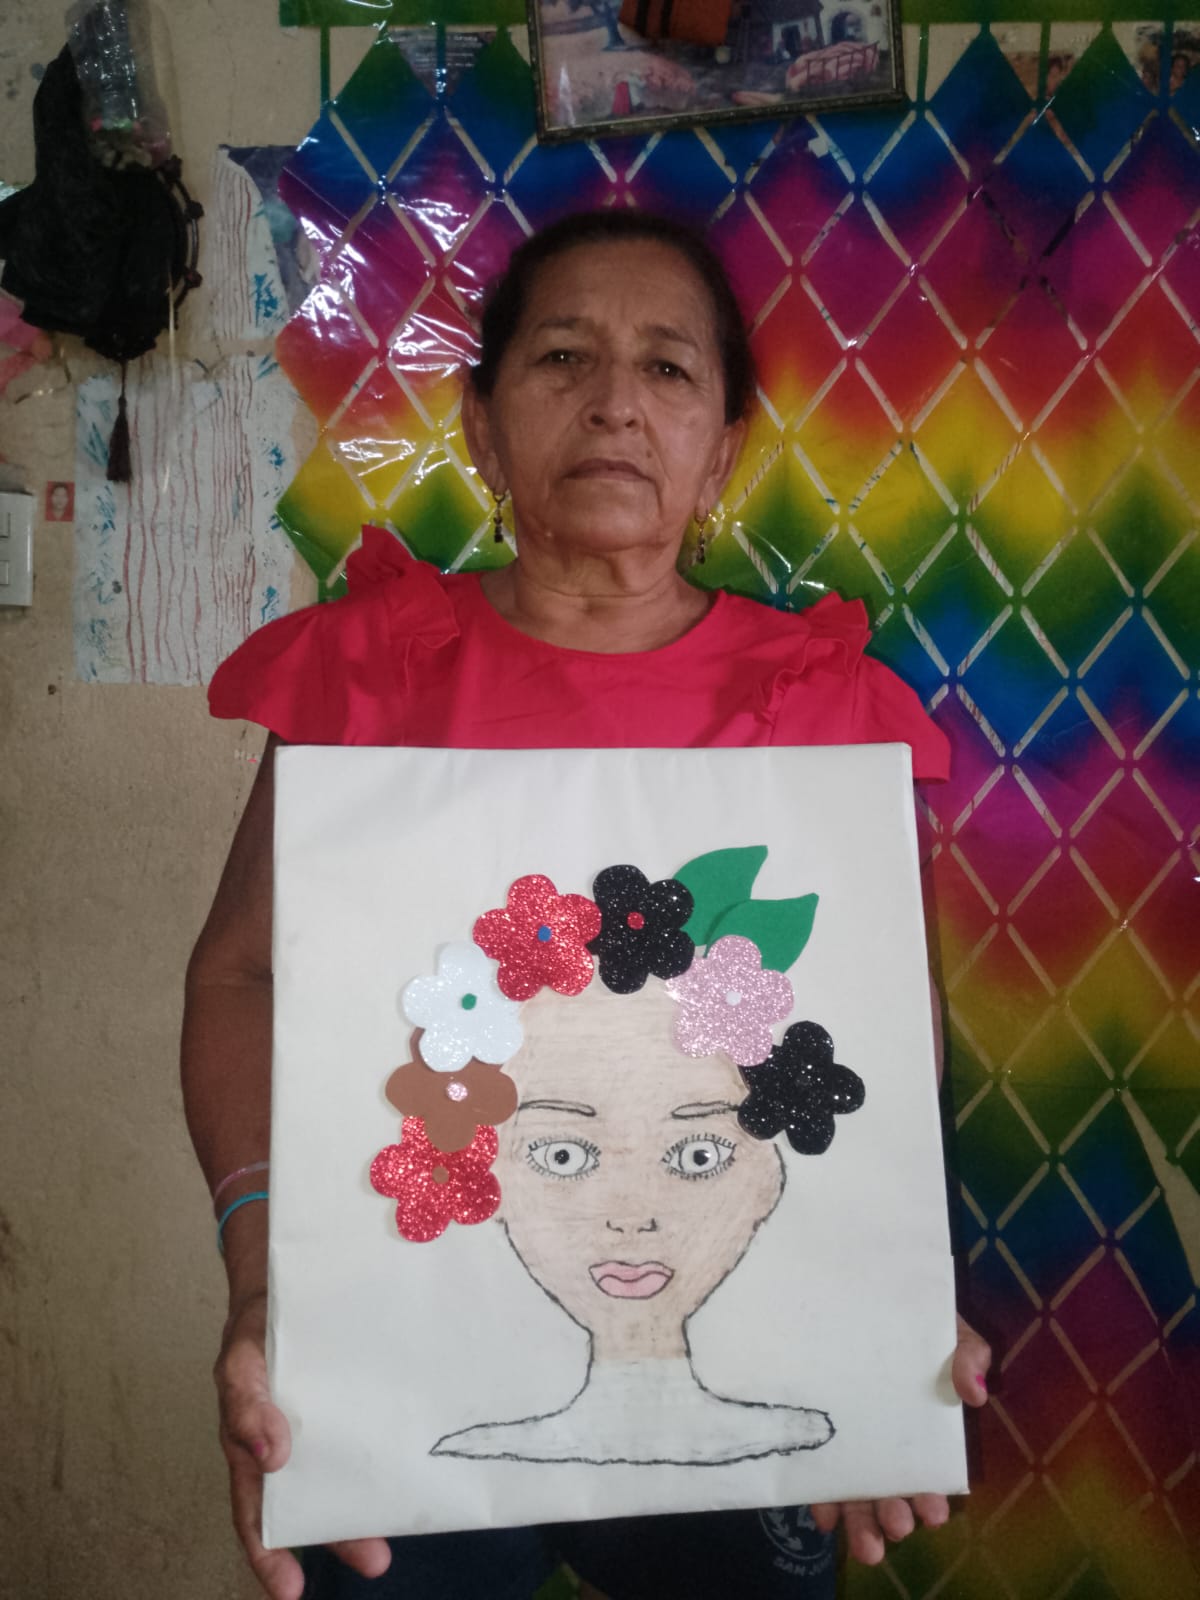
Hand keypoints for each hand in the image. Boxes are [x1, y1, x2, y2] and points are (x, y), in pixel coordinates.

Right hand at [216, 1289, 392, 1599]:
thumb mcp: (240, 1362)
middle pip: (311, 1502)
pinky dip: (387, 1452)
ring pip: (346, 1473)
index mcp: (255, 1445)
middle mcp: (291, 1443)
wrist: (284, 1277)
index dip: (270, 1553)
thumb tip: (271, 1458)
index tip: (290, 1592)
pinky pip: (370, 1432)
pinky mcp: (356, 1400)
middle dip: (340, 1535)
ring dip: (370, 1500)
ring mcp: (326, 1424)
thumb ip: (247, 1406)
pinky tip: (413, 1459)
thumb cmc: (256, 1327)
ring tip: (403, 1523)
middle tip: (376, 1560)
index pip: (257, 1510)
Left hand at [811, 1314, 991, 1564]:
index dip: (931, 1497)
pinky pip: (817, 1477)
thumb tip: (976, 1391)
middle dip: (896, 1518)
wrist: (861, 1290)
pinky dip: (822, 1502)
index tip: (934, 1509)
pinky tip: (825, 1513)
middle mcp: (884, 1448)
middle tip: (899, 1524)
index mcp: (919, 1433)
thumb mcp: (948, 1329)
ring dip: (862, 1526)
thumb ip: (967, 1353)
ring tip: (869, 1544)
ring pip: (856, 1499)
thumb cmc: (912, 1320)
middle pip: (891, 1495)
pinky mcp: (817, 1438)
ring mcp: (849, 1447)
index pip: (927, 1475)